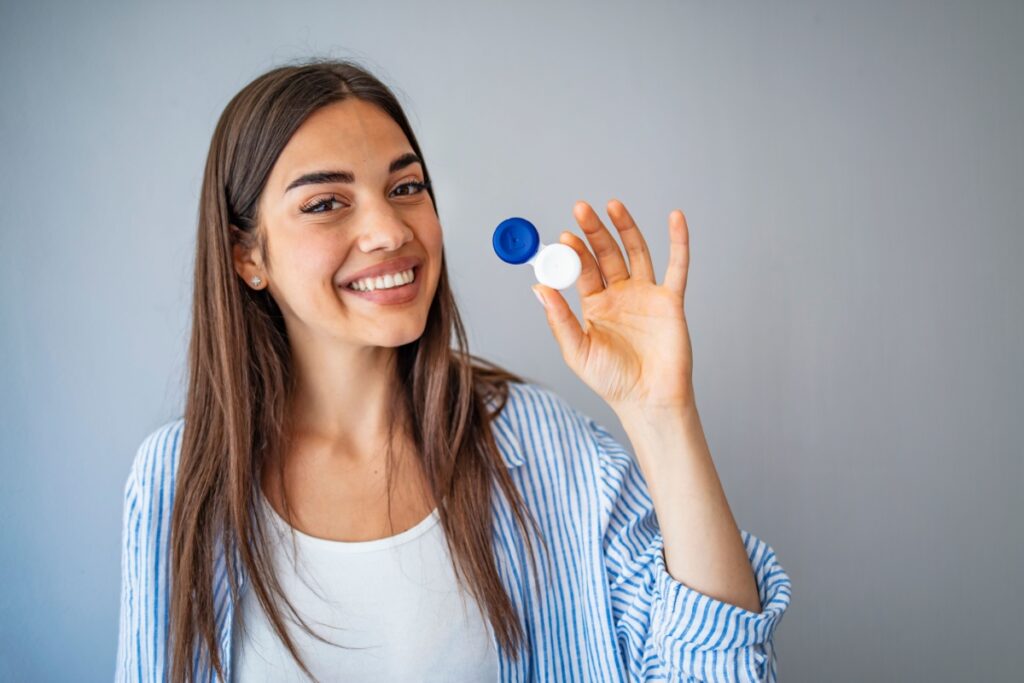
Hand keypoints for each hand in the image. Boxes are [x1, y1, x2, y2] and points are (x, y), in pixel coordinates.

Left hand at [532, 199, 694, 413]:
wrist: (648, 400)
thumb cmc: (611, 381)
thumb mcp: (577, 350)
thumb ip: (558, 319)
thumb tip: (538, 288)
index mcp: (595, 305)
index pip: (582, 270)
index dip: (573, 252)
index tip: (563, 237)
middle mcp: (620, 295)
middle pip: (606, 254)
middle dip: (594, 231)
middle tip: (581, 209)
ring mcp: (646, 295)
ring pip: (636, 252)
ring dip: (626, 227)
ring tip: (612, 205)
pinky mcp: (670, 301)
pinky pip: (677, 266)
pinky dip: (678, 241)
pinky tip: (675, 217)